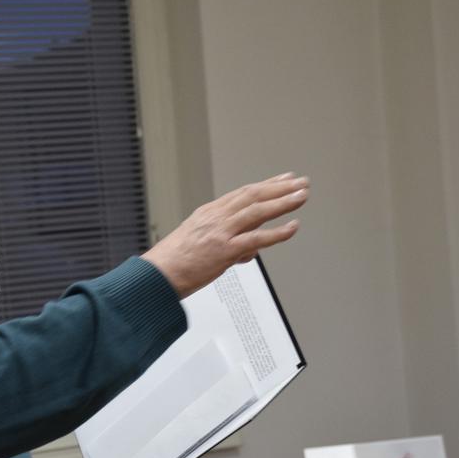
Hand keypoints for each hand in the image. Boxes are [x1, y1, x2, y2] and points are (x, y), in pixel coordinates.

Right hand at [141, 172, 307, 297]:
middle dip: (280, 188)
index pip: (243, 194)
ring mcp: (220, 233)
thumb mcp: (200, 244)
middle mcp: (216, 218)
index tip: (283, 180)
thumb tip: (249, 250)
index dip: (266, 185)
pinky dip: (277, 233)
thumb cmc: (174, 264)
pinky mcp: (224, 251)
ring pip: (257, 211)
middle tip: (300, 183)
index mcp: (208, 213)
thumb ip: (228, 243)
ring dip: (283, 202)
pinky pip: (256, 238)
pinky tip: (292, 227)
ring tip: (302, 196)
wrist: (156, 276)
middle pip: (253, 196)